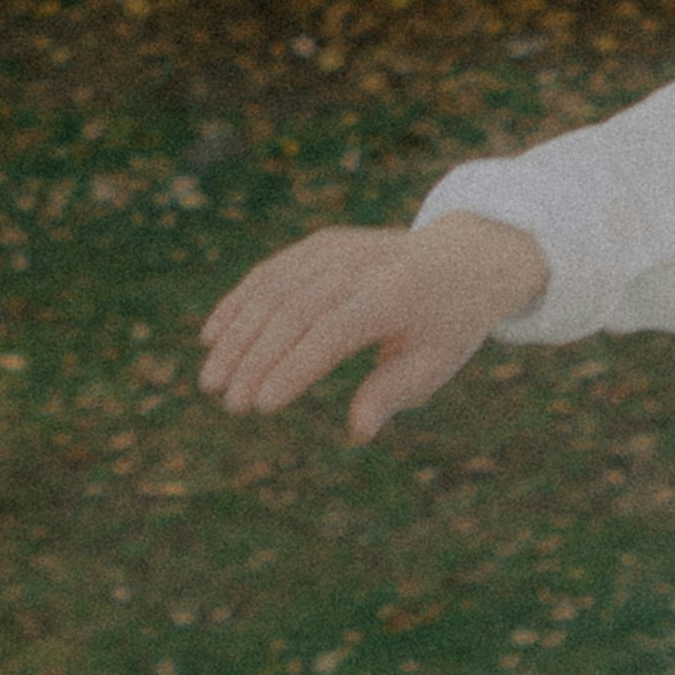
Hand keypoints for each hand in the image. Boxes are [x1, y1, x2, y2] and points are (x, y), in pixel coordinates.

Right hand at [198, 214, 547, 444]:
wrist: (463, 257)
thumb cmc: (446, 325)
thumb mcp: (434, 363)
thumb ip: (392, 392)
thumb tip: (359, 430)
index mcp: (396, 295)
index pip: (334, 332)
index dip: (295, 368)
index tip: (263, 405)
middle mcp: (361, 265)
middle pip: (295, 311)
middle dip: (256, 360)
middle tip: (230, 403)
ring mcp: (337, 249)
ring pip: (273, 290)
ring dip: (236, 336)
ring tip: (211, 381)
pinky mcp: (320, 244)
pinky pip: (270, 272)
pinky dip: (238, 303)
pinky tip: (212, 337)